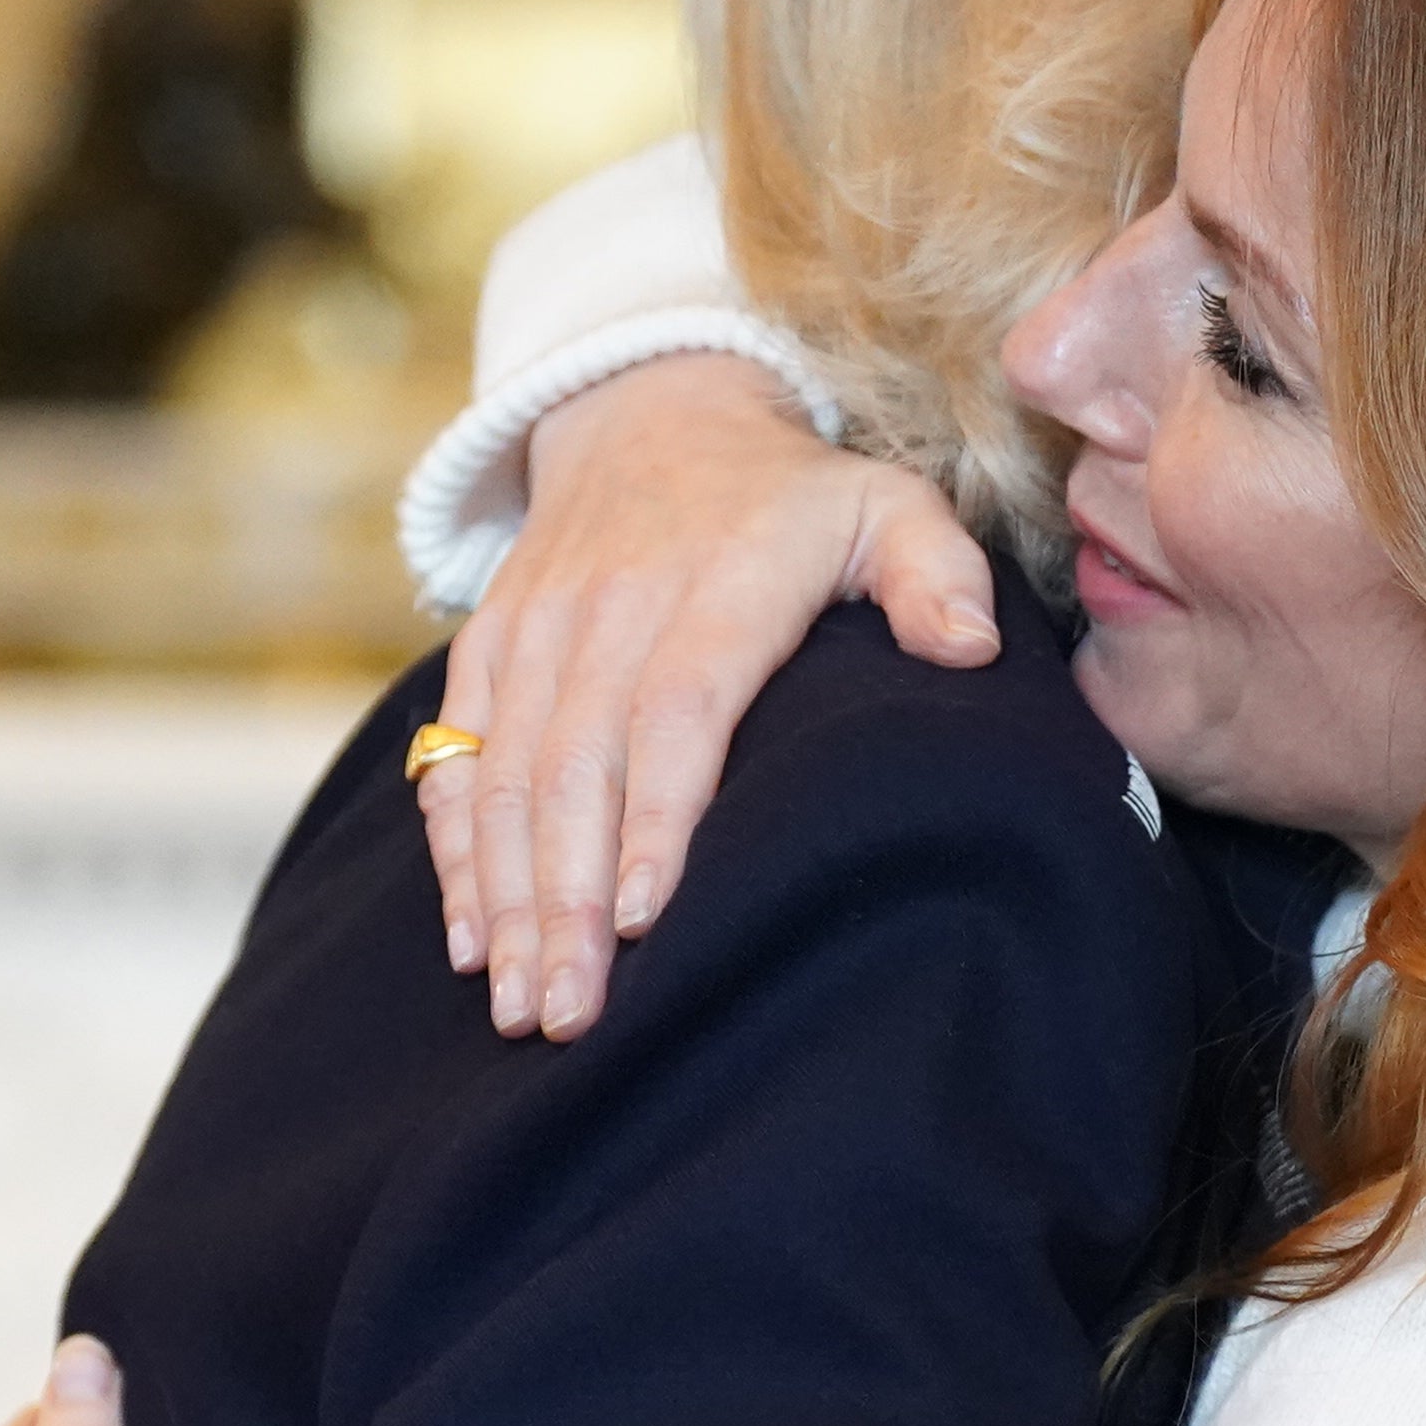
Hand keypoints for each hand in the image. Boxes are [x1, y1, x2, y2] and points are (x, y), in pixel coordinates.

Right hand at [417, 353, 1002, 1043]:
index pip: (677, 708)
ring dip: (505, 895)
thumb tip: (971, 649)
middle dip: (562, 899)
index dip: (653, 816)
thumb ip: (937, 573)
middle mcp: (613, 604)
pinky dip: (455, 849)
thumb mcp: (888, 505)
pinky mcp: (490, 642)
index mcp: (720, 582)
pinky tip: (467, 939)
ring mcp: (540, 626)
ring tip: (520, 1003)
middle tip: (569, 1013)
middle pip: (578, 763)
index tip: (640, 919)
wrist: (655, 412)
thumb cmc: (795, 496)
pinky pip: (458, 753)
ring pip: (509, 772)